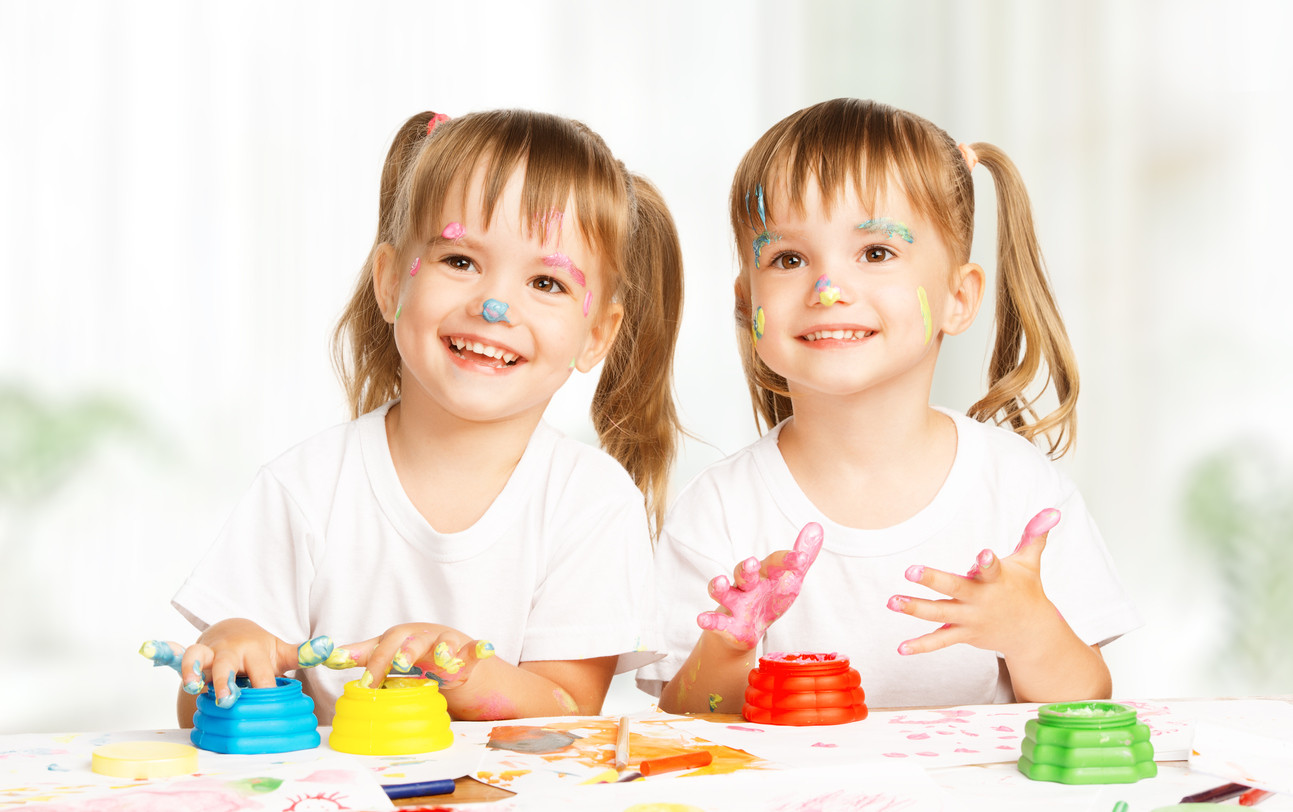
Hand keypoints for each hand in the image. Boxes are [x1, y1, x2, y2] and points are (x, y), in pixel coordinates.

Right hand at [146, 622, 334, 707]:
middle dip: (226, 682)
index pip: (261, 675)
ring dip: (191, 670)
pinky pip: (171, 652)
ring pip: (196, 657)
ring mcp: (208, 653)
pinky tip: (147, 649)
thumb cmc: (259, 650)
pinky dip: (159, 650)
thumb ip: (306, 653)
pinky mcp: (190, 654)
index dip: (263, 690)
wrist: (233, 630)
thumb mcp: (283, 651)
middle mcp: (229, 651)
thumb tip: (334, 648)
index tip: (266, 703)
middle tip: (227, 698)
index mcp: (255, 651)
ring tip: (189, 684)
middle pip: (226, 666)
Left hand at [323, 623, 494, 689]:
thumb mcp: (387, 652)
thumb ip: (361, 654)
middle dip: (405, 653)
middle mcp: (422, 637)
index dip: (374, 662)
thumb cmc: (413, 654)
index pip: (383, 646)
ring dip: (444, 650)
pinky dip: (481, 648)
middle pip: (411, 640)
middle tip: (399, 666)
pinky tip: (485, 648)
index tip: (365, 684)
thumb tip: (327, 657)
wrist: (451, 654)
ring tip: (444, 661)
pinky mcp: (469, 652)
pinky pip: (476, 648)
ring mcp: (447, 643)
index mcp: (399, 638)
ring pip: (445, 643)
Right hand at [696, 522, 823, 649]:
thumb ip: (803, 557)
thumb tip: (816, 526)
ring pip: (723, 591)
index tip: (801, 559)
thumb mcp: (790, 579)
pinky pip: (716, 621)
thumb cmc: (770, 598)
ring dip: (719, 587)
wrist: (747, 630)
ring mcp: (735, 603)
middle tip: (752, 563)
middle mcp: (747, 584)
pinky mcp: (726, 625)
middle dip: (746, 567)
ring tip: (720, 582)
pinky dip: (709, 620)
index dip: (786, 560)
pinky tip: (702, 619)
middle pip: (743, 572)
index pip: (775, 562)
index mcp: (765, 573)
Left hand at [887, 508, 1061, 657]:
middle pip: (955, 589)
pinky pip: (940, 641)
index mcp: (996, 580)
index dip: (986, 561)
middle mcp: (981, 601)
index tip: (981, 554)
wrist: (1032, 634)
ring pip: (940, 614)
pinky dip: (921, 646)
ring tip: (892, 602)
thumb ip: (1034, 535)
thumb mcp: (1031, 562)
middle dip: (933, 580)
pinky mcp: (963, 634)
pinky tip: (900, 648)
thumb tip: (1053, 510)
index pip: (992, 568)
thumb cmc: (1026, 590)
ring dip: (915, 609)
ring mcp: (971, 619)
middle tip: (910, 571)